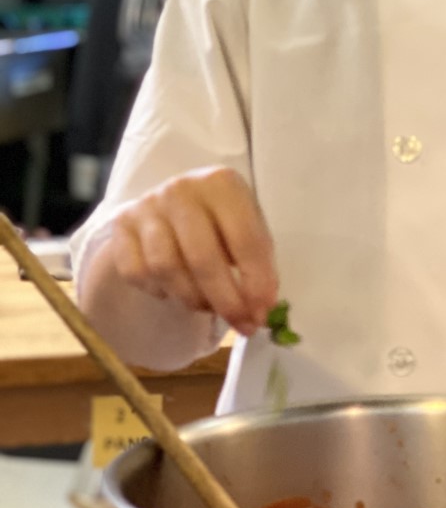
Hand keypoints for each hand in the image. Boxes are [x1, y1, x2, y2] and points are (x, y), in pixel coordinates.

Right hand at [108, 167, 277, 336]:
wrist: (173, 203)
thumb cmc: (220, 221)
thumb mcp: (246, 229)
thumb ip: (257, 265)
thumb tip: (262, 310)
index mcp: (221, 183)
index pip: (244, 238)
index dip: (256, 281)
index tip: (263, 312)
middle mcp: (182, 189)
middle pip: (202, 257)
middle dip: (225, 300)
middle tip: (241, 325)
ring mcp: (147, 205)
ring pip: (166, 268)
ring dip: (192, 298)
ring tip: (209, 306)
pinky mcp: (121, 224)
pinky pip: (136, 272)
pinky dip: (158, 291)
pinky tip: (175, 290)